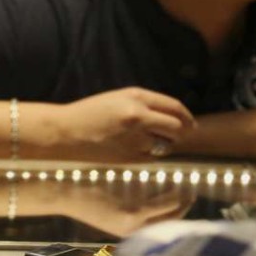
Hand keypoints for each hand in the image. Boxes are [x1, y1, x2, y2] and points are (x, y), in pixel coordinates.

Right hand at [55, 87, 195, 161]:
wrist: (65, 133)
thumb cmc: (90, 113)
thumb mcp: (117, 98)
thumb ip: (145, 104)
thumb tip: (174, 117)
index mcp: (136, 97)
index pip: (174, 107)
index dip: (186, 116)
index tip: (189, 123)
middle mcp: (139, 116)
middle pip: (177, 127)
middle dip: (180, 132)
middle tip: (176, 135)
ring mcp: (136, 138)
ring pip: (166, 144)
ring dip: (163, 144)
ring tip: (146, 141)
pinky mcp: (131, 157)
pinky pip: (152, 157)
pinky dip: (149, 155)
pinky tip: (132, 150)